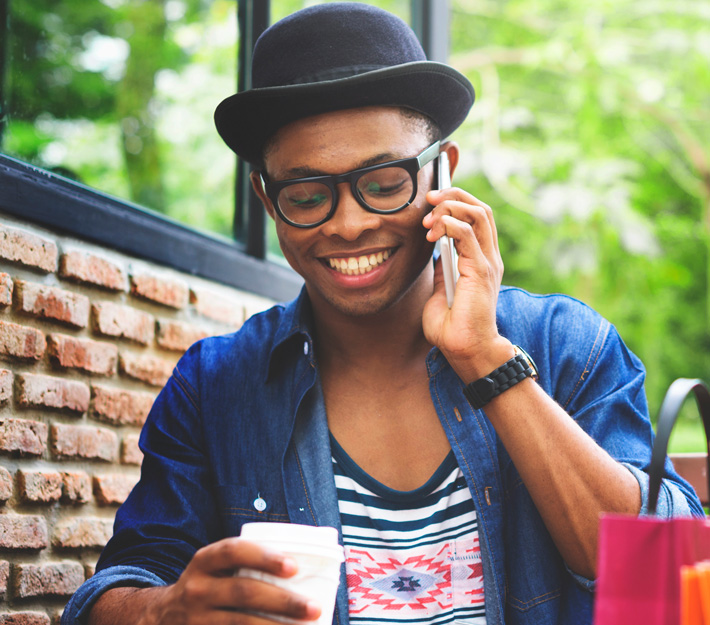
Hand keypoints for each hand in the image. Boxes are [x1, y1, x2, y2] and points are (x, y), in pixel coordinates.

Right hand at [91, 537, 321, 624]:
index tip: (294, 566)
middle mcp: (197, 589)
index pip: (233, 552)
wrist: (160, 617)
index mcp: (204, 561)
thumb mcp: (216, 568)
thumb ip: (246, 563)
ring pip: (240, 624)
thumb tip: (306, 562)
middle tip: (314, 608)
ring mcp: (196, 620)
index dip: (263, 556)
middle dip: (283, 601)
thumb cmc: (209, 586)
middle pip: (243, 592)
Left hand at [421, 187, 511, 382]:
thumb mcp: (441, 291)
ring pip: (477, 214)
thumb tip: (433, 252)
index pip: (477, 217)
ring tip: (428, 219)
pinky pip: (467, 235)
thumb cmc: (453, 328)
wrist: (465, 350)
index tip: (431, 202)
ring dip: (450, 208)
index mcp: (482, 260)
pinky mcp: (480, 271)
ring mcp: (487, 262)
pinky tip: (433, 233)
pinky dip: (449, 225)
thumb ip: (442, 270)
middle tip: (429, 199)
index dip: (456, 201)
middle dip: (453, 196)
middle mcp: (489, 257)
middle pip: (480, 208)